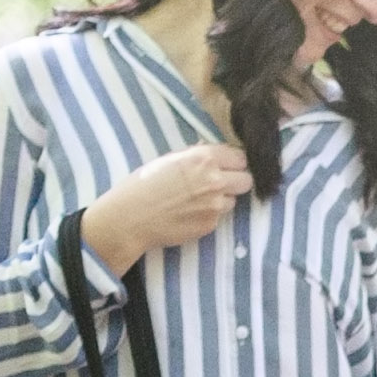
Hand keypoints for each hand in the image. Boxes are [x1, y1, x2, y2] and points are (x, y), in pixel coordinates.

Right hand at [85, 142, 251, 275]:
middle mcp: (215, 180)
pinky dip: (209, 215)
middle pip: (246, 180)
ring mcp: (215, 205)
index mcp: (204, 158)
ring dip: (222, 200)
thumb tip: (209, 152)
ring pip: (233, 200)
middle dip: (236, 181)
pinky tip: (189, 214)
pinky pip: (219, 217)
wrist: (130, 218)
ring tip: (198, 201)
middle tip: (220, 184)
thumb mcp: (168, 160)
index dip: (233, 163)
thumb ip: (195, 156)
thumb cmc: (143, 184)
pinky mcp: (210, 225)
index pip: (240, 158)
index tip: (226, 167)